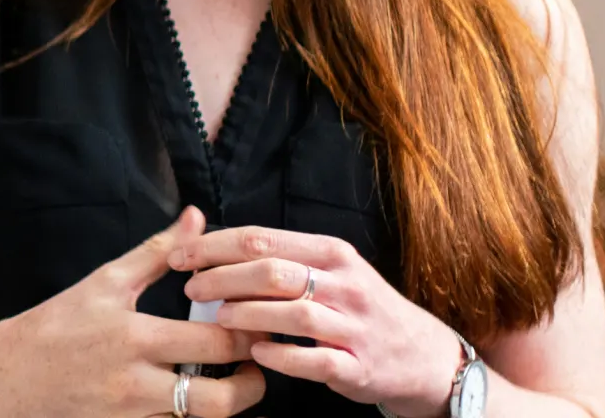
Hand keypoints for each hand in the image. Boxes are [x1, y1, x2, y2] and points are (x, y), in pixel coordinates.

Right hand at [0, 207, 264, 417]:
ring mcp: (136, 416)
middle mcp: (139, 384)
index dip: (250, 333)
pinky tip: (198, 390)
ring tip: (237, 377)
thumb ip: (156, 252)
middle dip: (255, 375)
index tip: (261, 318)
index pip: (216, 342)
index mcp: (136, 337)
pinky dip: (194, 410)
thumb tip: (195, 217)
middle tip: (262, 353)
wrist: (7, 379)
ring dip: (230, 399)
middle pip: (224, 395)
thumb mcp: (104, 282)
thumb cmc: (56, 325)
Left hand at [167, 211, 463, 416]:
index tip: (181, 255)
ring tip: (216, 318)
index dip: (214, 245)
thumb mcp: (332, 270)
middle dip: (223, 277)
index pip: (262, 238)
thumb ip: (282, 258)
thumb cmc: (361, 308)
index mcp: (331, 253)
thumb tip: (216, 246)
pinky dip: (282, 356)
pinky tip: (256, 352)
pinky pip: (315, 360)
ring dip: (247, 314)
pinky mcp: (359, 367)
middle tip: (191, 288)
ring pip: (293, 312)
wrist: (423, 355)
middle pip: (272, 271)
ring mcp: (354, 326)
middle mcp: (344, 283)